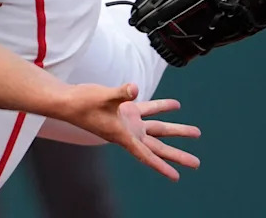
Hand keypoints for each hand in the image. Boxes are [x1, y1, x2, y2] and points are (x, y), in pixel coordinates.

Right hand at [58, 84, 200, 180]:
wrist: (69, 101)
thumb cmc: (82, 103)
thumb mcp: (103, 97)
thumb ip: (121, 93)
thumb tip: (135, 88)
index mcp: (123, 135)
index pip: (145, 154)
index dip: (160, 166)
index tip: (176, 176)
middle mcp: (129, 132)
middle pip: (158, 146)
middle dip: (177, 155)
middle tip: (196, 163)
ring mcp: (129, 122)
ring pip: (158, 129)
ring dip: (176, 130)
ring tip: (196, 132)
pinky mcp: (126, 110)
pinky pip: (149, 110)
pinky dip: (162, 108)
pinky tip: (175, 105)